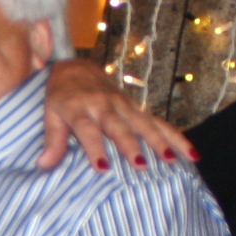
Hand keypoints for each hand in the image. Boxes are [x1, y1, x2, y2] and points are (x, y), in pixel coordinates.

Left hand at [34, 59, 196, 172]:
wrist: (76, 68)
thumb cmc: (60, 97)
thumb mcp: (50, 115)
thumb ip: (52, 140)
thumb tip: (43, 164)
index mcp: (79, 108)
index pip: (87, 130)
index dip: (94, 147)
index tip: (102, 168)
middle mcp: (104, 106)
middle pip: (119, 126)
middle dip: (130, 145)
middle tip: (141, 165)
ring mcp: (124, 106)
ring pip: (144, 124)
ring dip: (159, 142)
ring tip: (171, 161)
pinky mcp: (136, 109)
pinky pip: (159, 123)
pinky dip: (176, 138)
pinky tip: (192, 155)